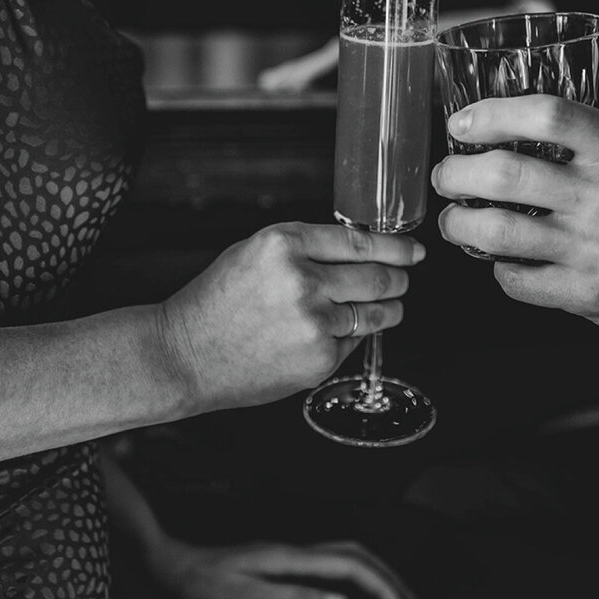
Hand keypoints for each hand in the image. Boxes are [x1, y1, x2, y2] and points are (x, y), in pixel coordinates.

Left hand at [145, 535, 415, 598]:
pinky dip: (353, 572)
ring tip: (392, 595)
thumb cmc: (202, 586)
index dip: (381, 585)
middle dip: (387, 574)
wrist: (168, 566)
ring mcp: (287, 552)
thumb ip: (295, 598)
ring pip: (343, 552)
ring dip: (372, 571)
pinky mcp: (279, 560)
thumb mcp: (246, 598)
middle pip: (355, 552)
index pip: (350, 565)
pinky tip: (354, 589)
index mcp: (290, 557)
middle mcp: (293, 549)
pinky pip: (328, 561)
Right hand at [157, 222, 424, 412]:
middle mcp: (303, 280)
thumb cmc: (217, 301)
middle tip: (404, 278)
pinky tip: (341, 332)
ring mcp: (313, 322)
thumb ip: (305, 247)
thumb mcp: (255, 251)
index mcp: (284, 243)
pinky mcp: (318, 358)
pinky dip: (356, 336)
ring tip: (388, 306)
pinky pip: (353, 342)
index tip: (413, 249)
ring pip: (374, 312)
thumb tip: (358, 248)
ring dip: (389, 309)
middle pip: (377, 276)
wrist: (184, 353)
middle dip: (399, 278)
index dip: (396, 245)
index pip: (360, 240)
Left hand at [430, 96, 598, 348]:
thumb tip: (523, 124)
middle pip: (503, 173)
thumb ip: (595, 139)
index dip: (491, 114)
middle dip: (455, 173)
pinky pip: (516, 280)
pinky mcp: (588, 295)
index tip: (463, 123)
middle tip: (446, 176)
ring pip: (496, 232)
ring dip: (458, 224)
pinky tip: (502, 261)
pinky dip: (497, 269)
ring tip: (455, 220)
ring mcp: (595, 249)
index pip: (546, 113)